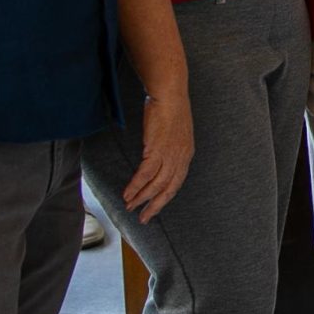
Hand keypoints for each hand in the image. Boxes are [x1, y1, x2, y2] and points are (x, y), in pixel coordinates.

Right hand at [121, 87, 193, 219]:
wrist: (170, 95)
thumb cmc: (170, 109)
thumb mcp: (174, 133)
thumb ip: (169, 148)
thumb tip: (157, 158)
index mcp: (186, 155)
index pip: (176, 183)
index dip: (164, 197)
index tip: (154, 208)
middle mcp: (181, 158)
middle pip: (168, 189)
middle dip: (154, 205)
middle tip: (143, 218)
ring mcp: (170, 155)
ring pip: (155, 184)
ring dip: (141, 197)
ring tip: (130, 206)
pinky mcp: (157, 149)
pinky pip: (145, 174)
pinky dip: (136, 185)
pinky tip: (127, 193)